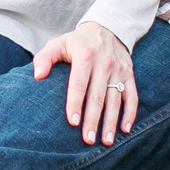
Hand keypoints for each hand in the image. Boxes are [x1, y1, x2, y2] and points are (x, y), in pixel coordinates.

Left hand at [32, 20, 138, 145]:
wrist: (107, 28)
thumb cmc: (77, 42)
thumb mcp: (58, 43)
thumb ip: (44, 58)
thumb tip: (37, 76)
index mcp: (85, 56)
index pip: (79, 83)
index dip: (76, 103)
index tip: (73, 122)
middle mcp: (104, 63)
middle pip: (98, 96)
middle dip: (93, 120)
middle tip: (87, 140)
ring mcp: (119, 70)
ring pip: (116, 100)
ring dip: (111, 122)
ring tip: (106, 141)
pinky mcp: (129, 75)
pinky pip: (132, 96)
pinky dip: (130, 114)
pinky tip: (125, 130)